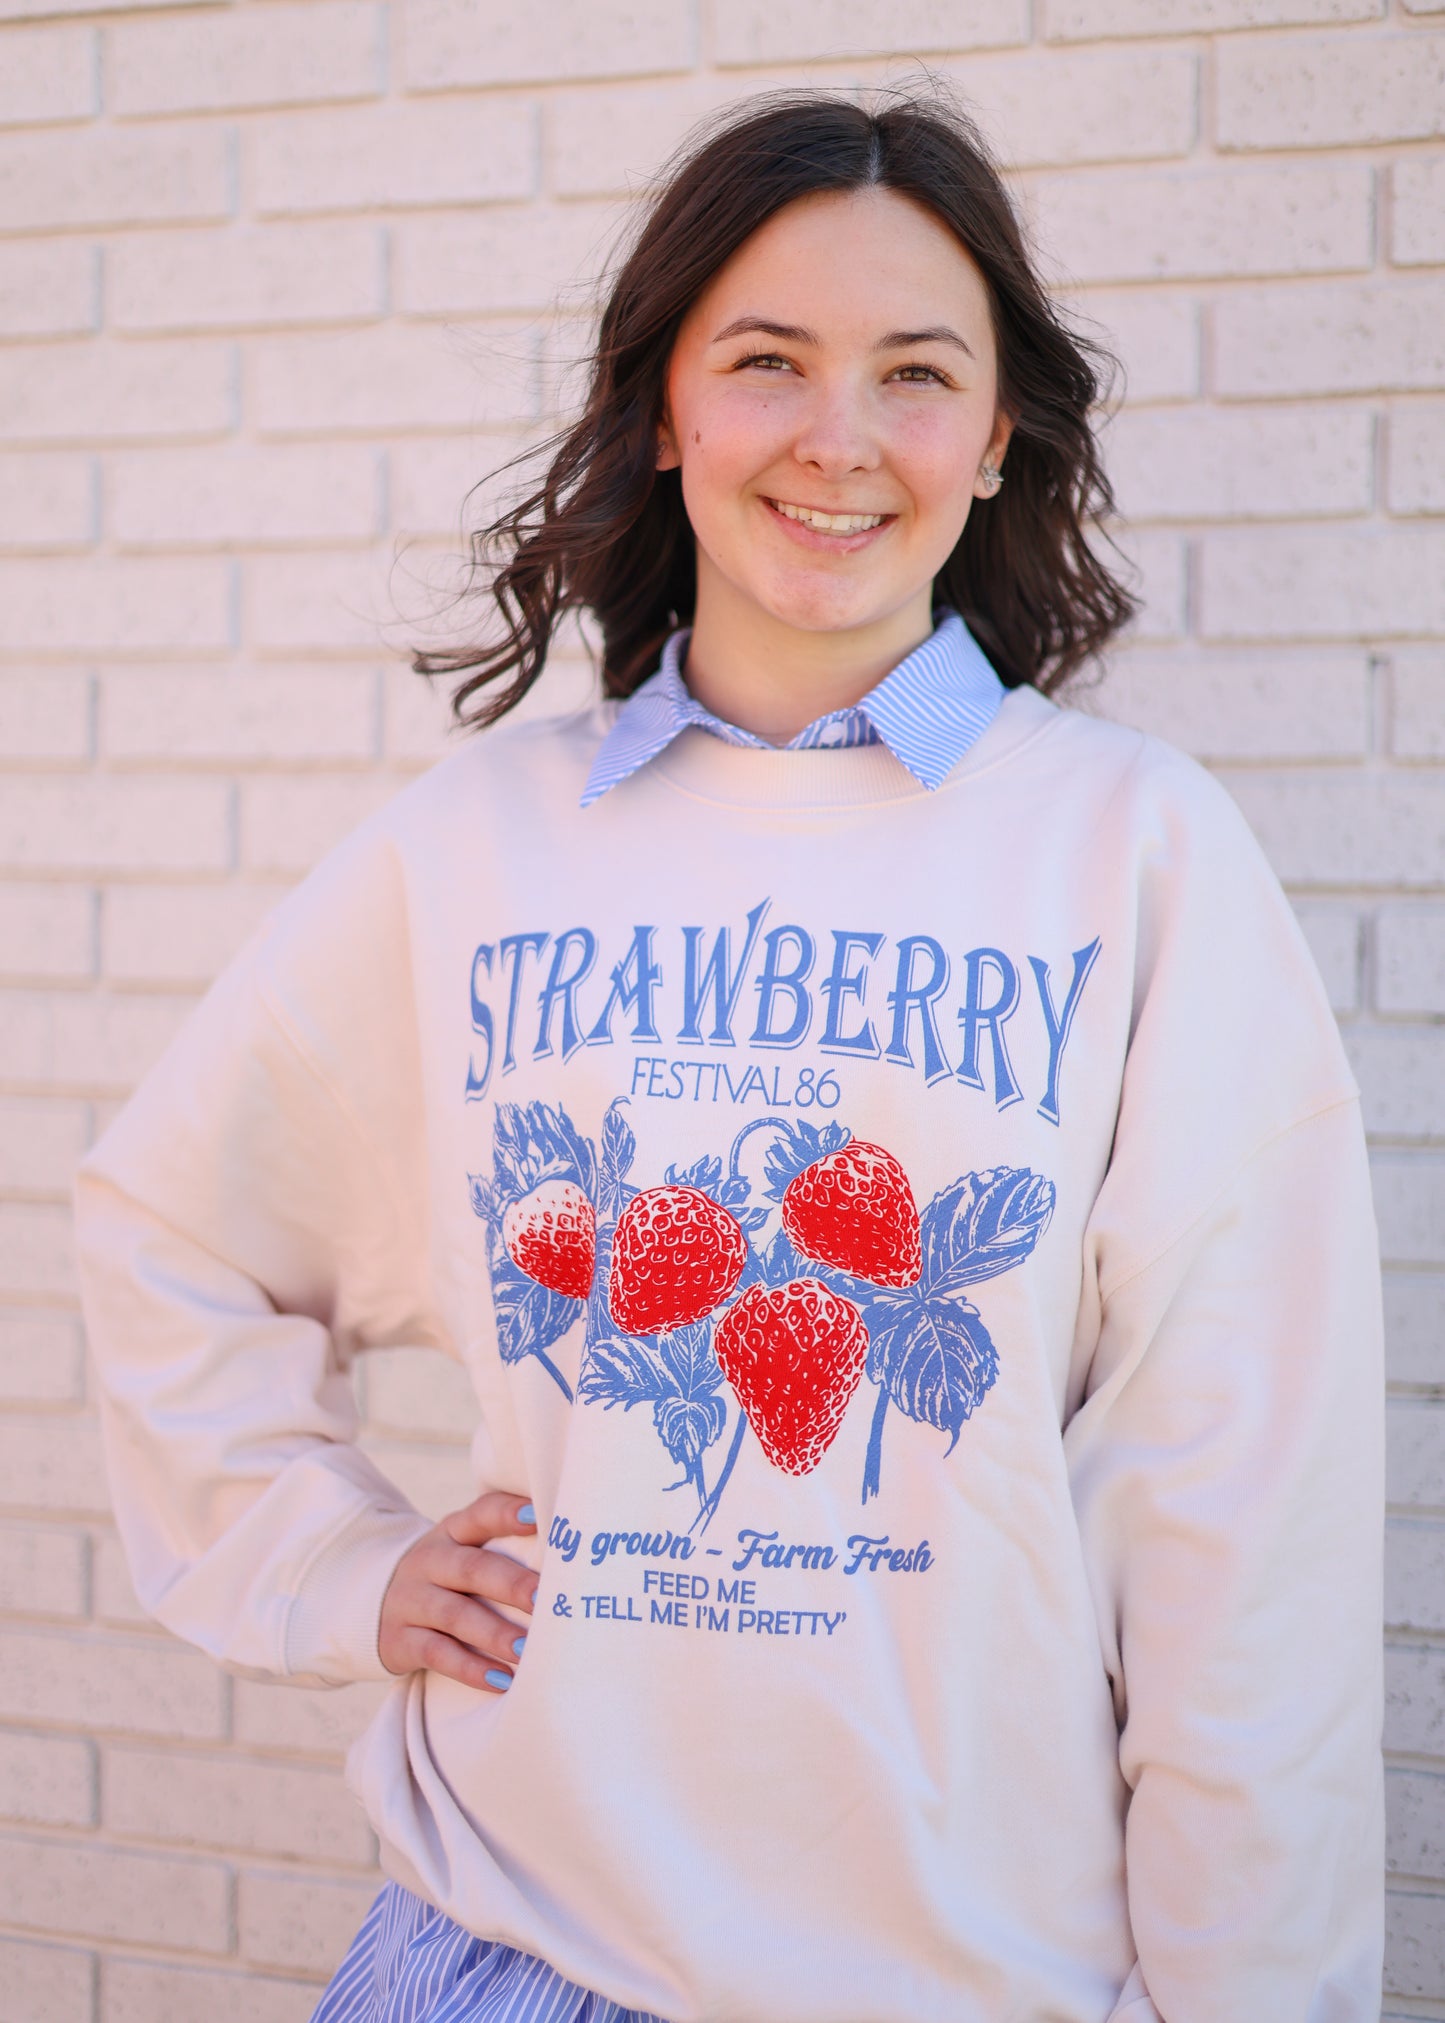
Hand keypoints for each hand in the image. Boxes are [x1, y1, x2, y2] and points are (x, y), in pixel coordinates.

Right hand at [378, 1490, 537, 1693]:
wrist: (373, 1602)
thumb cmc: (446, 1576)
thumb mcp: (463, 1551)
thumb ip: (504, 1547)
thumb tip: (572, 1556)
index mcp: (452, 1532)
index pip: (480, 1514)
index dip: (507, 1514)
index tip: (537, 1517)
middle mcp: (430, 1561)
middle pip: (472, 1569)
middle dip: (511, 1584)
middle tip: (545, 1601)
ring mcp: (411, 1600)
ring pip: (454, 1615)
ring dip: (494, 1634)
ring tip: (527, 1650)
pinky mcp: (399, 1639)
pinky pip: (436, 1654)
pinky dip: (470, 1669)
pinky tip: (501, 1681)